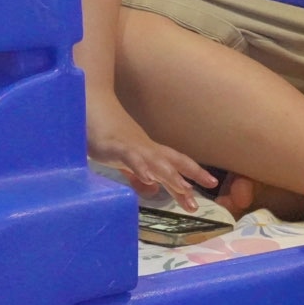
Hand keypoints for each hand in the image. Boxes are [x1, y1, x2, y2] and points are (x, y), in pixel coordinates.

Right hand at [85, 89, 216, 212]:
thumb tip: (151, 189)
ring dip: (170, 175)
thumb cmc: (106, 133)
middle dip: (191, 177)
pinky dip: (141, 167)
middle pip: (174, 162)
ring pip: (157, 161)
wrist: (91, 106)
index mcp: (150, 152)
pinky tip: (149, 179)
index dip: (195, 173)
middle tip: (202, 198)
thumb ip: (137, 174)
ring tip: (184, 189)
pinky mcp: (116, 146)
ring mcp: (133, 146)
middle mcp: (147, 148)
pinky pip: (131, 157)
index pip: (178, 163)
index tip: (212, 185)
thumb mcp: (124, 159)